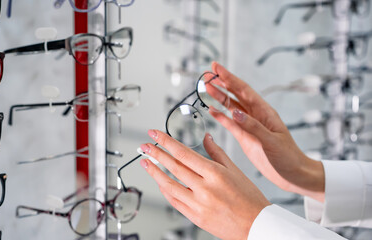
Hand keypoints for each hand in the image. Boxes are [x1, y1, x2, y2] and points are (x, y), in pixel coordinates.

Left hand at [140, 130, 269, 239]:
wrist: (257, 226)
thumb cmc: (250, 199)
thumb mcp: (235, 170)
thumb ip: (217, 153)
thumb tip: (206, 137)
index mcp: (215, 174)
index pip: (184, 153)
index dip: (166, 142)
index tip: (155, 134)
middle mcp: (205, 188)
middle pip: (174, 167)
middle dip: (156, 154)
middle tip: (144, 146)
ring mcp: (198, 204)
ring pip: (169, 185)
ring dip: (155, 173)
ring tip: (146, 162)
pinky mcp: (195, 217)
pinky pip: (175, 202)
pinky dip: (165, 191)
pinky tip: (160, 183)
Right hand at [209, 62, 324, 201]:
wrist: (292, 174)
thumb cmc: (287, 157)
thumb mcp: (271, 141)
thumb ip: (253, 126)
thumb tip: (234, 112)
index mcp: (264, 112)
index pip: (243, 90)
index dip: (229, 78)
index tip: (216, 67)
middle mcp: (255, 115)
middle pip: (235, 94)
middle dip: (221, 83)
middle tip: (207, 74)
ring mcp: (249, 126)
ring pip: (231, 107)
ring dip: (219, 97)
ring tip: (206, 87)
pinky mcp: (244, 137)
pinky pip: (230, 123)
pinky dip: (220, 116)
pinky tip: (211, 110)